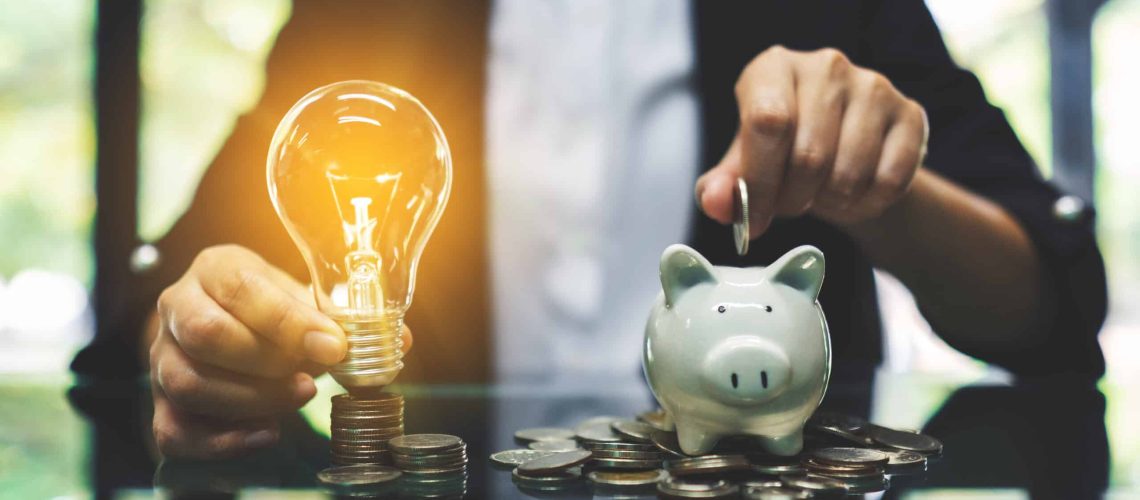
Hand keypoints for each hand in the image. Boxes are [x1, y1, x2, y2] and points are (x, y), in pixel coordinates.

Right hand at [149, 244, 411, 457]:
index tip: (334, 345)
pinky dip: (222, 440)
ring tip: (298, 398)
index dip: (288, 321)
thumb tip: (398, 340)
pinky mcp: (159, 402)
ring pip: (188, 382)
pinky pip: (174, 429)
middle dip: (266, 363)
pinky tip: (265, 433)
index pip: (242, 288)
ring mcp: (161, 356)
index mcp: (217, 268)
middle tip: (312, 379)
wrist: (223, 322)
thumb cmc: (269, 308)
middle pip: (206, 335)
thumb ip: (343, 317)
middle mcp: (178, 306)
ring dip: (250, 400)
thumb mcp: (303, 298)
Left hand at [696, 46, 928, 233]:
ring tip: (821, 196)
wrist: (842, 150)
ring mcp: (873, 86)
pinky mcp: (910, 114)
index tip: (755, 219)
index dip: (759, 182)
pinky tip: (854, 196)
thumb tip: (715, 203)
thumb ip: (721, 186)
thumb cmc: (782, 153)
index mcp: (772, 68)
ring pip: (849, 174)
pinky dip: (867, 204)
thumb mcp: (744, 166)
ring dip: (831, 204)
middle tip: (790, 205)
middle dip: (793, 199)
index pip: (766, 123)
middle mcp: (825, 67)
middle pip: (809, 155)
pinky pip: (889, 181)